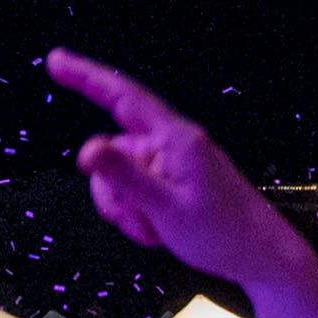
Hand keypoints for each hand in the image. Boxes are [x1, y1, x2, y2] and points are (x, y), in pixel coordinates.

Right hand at [52, 53, 317, 292]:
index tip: (55, 60)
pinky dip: (138, 214)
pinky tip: (160, 232)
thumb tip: (86, 148)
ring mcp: (172, 162)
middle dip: (114, 194)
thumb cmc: (220, 233)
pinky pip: (136, 190)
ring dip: (128, 209)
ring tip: (157, 232)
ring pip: (120, 178)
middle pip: (113, 154)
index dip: (85, 77)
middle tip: (142, 224)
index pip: (122, 98)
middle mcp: (171, 143)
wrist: (262, 257)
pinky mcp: (174, 179)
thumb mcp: (164, 208)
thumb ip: (123, 178)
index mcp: (175, 139)